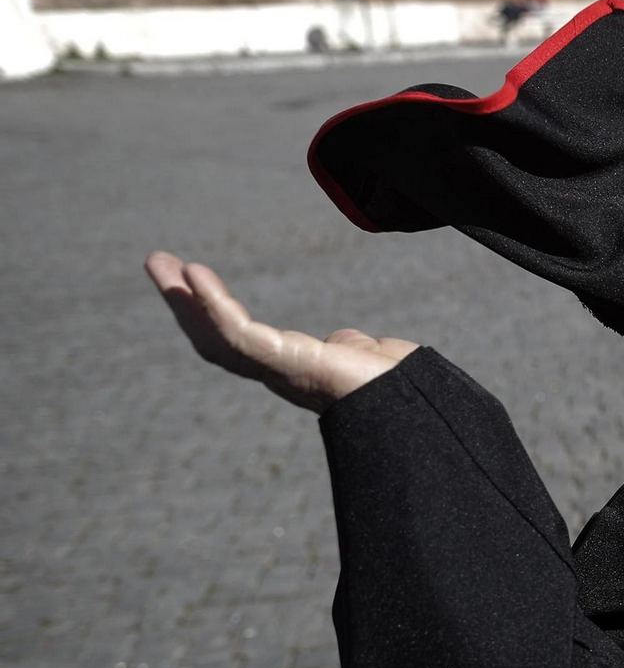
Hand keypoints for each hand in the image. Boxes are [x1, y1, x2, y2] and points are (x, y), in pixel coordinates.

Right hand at [146, 251, 416, 412]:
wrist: (421, 404)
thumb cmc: (404, 386)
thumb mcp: (365, 356)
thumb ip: (348, 348)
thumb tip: (347, 343)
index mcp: (296, 370)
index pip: (239, 342)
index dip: (211, 314)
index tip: (193, 281)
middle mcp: (281, 375)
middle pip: (216, 337)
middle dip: (184, 303)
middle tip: (158, 264)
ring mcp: (280, 372)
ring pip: (217, 336)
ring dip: (184, 300)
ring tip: (160, 262)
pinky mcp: (286, 364)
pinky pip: (239, 334)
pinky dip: (215, 304)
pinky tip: (195, 276)